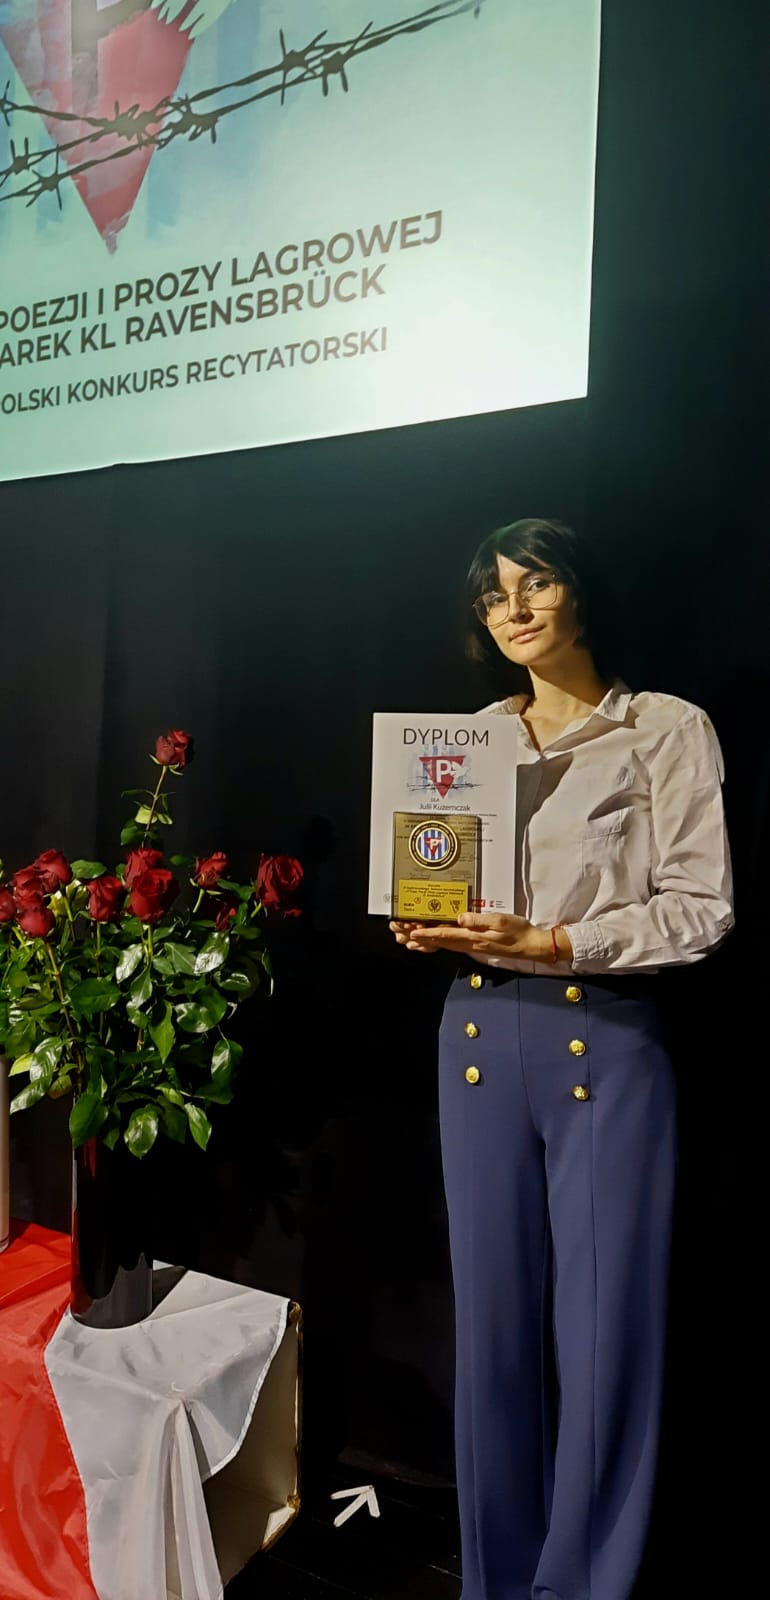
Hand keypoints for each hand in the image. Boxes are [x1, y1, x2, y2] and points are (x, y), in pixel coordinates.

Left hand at [391, 912, 571, 963]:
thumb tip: (461, 918)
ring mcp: (471, 945)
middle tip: (402, 934)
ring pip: (442, 944)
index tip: (411, 932)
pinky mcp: (474, 944)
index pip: (445, 935)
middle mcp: (468, 943)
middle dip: (419, 938)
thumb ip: (480, 920)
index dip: (426, 933)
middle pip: (438, 942)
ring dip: (425, 942)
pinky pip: (450, 944)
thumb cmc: (517, 932)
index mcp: (473, 937)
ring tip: (408, 940)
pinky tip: (431, 941)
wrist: (530, 944)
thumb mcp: (500, 922)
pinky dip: (437, 943)